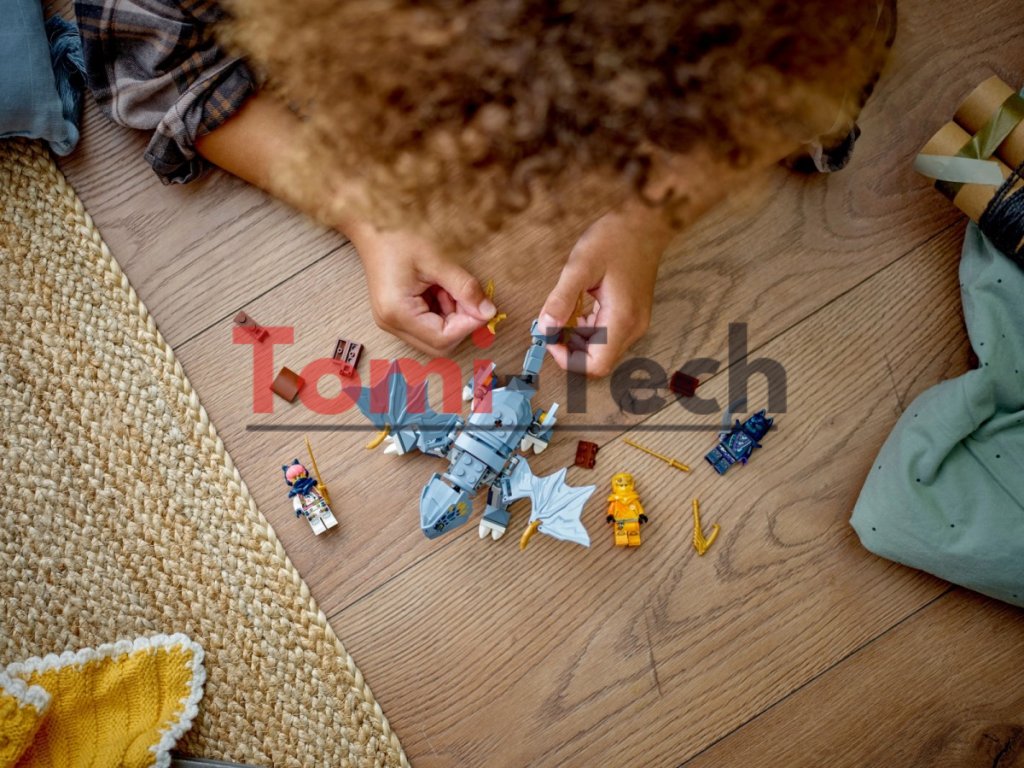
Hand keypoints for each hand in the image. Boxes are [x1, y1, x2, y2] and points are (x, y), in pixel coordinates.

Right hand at [347, 223, 495, 355]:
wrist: (372, 224)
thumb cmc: (398, 236)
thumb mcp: (437, 261)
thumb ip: (465, 288)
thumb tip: (488, 312)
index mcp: (398, 312)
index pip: (443, 338)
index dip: (468, 324)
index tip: (482, 305)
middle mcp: (392, 323)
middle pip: (439, 344)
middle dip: (460, 323)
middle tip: (468, 297)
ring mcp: (392, 321)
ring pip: (435, 336)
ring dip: (452, 316)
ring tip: (448, 286)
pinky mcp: (397, 314)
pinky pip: (427, 325)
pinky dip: (442, 311)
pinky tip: (439, 288)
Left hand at [539, 202, 672, 376]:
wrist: (645, 222)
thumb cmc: (615, 238)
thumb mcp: (581, 266)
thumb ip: (561, 299)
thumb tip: (544, 328)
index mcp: (622, 320)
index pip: (595, 365)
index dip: (568, 359)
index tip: (550, 337)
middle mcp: (632, 328)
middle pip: (598, 360)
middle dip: (570, 349)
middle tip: (551, 325)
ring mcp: (635, 322)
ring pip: (601, 349)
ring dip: (577, 339)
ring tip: (562, 312)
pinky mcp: (632, 315)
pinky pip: (606, 335)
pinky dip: (587, 329)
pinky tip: (577, 308)